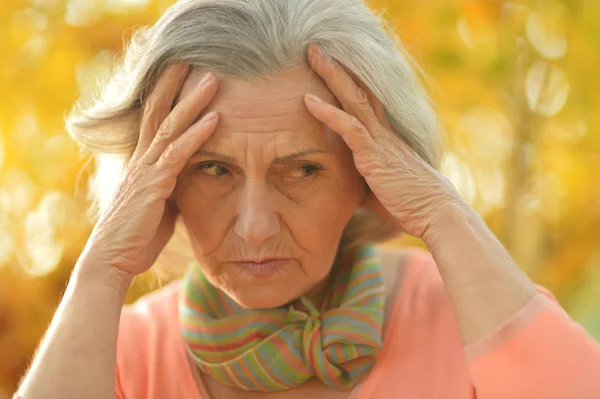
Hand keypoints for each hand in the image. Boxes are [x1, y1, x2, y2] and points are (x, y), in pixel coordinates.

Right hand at [82, 64, 218, 276]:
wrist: (114, 260)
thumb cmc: (137, 236)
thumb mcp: (160, 205)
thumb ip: (173, 186)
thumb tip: (191, 178)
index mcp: (143, 163)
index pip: (155, 119)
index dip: (167, 95)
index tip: (182, 73)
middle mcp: (142, 159)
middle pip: (159, 112)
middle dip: (177, 84)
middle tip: (194, 59)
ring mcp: (146, 170)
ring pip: (170, 126)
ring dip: (193, 102)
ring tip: (213, 79)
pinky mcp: (154, 185)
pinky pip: (178, 154)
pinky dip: (197, 135)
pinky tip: (215, 119)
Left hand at [303, 44, 463, 238]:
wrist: (433, 212)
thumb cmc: (408, 204)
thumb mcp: (378, 189)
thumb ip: (361, 180)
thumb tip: (348, 188)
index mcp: (383, 139)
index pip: (364, 103)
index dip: (347, 84)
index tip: (330, 68)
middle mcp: (381, 132)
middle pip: (357, 91)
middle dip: (335, 69)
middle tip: (315, 48)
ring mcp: (378, 140)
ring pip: (352, 99)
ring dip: (331, 75)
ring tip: (312, 53)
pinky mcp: (373, 153)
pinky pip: (349, 126)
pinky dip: (327, 113)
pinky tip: (308, 101)